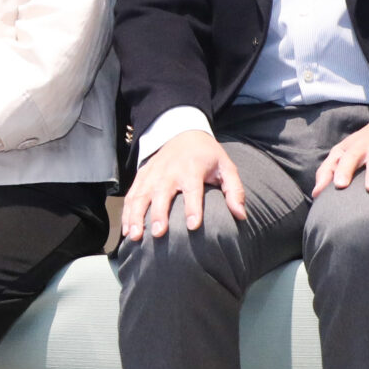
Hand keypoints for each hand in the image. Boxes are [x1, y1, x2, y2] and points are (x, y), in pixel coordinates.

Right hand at [121, 131, 245, 241]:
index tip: (192, 226)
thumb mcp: (226, 167)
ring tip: (135, 236)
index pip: (193, 190)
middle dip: (158, 214)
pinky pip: (132, 195)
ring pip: (141, 196)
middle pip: (162, 194)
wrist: (183, 132)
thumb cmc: (207, 155)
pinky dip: (127, 213)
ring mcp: (153, 173)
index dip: (193, 207)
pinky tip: (126, 230)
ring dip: (136, 216)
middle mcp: (170, 171)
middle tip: (158, 234)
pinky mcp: (142, 176)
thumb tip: (241, 216)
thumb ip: (235, 191)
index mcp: (192, 169)